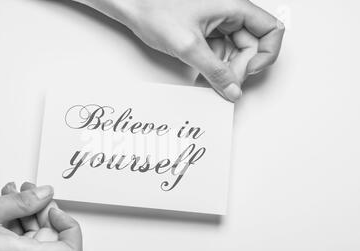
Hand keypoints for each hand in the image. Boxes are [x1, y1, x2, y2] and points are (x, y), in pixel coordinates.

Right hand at [0, 183, 82, 250]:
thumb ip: (22, 202)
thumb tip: (46, 194)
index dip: (70, 226)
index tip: (54, 209)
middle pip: (52, 238)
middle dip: (42, 210)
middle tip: (27, 191)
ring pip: (36, 239)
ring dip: (27, 213)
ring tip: (11, 195)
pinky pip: (23, 244)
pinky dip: (18, 224)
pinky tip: (4, 208)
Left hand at [77, 0, 284, 101]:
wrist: (132, 6)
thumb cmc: (155, 11)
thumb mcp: (189, 46)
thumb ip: (215, 71)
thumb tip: (234, 89)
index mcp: (233, 7)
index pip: (271, 30)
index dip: (265, 54)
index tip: (249, 71)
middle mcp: (229, 14)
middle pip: (253, 46)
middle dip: (241, 67)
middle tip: (225, 82)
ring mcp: (218, 24)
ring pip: (236, 52)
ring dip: (227, 70)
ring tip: (210, 80)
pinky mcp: (206, 33)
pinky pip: (221, 54)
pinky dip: (215, 67)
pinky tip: (203, 76)